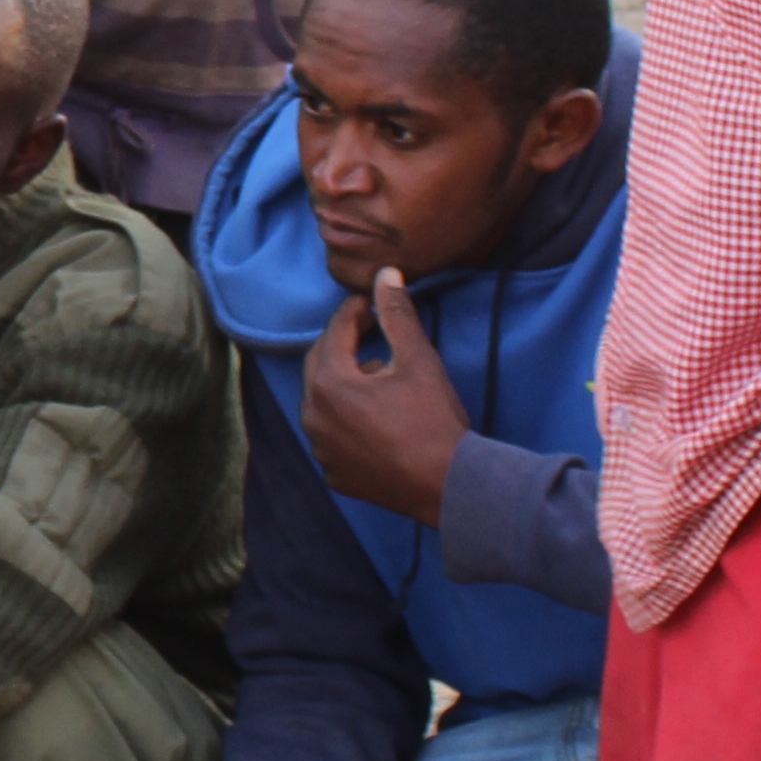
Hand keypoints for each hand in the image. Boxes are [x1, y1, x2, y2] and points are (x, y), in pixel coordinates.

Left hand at [302, 269, 470, 523]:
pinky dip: (345, 419)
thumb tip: (385, 274)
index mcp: (328, 384)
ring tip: (378, 375)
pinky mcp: (333, 473)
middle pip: (320, 365)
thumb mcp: (418, 361)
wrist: (448, 486)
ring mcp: (320, 449)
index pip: (335, 332)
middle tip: (370, 330)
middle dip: (343, 344)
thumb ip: (397, 314)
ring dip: (344, 383)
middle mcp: (313, 416)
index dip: (354, 312)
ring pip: (323, 401)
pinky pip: (331, 435)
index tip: (371, 301)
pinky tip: (374, 417)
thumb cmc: (433, 420)